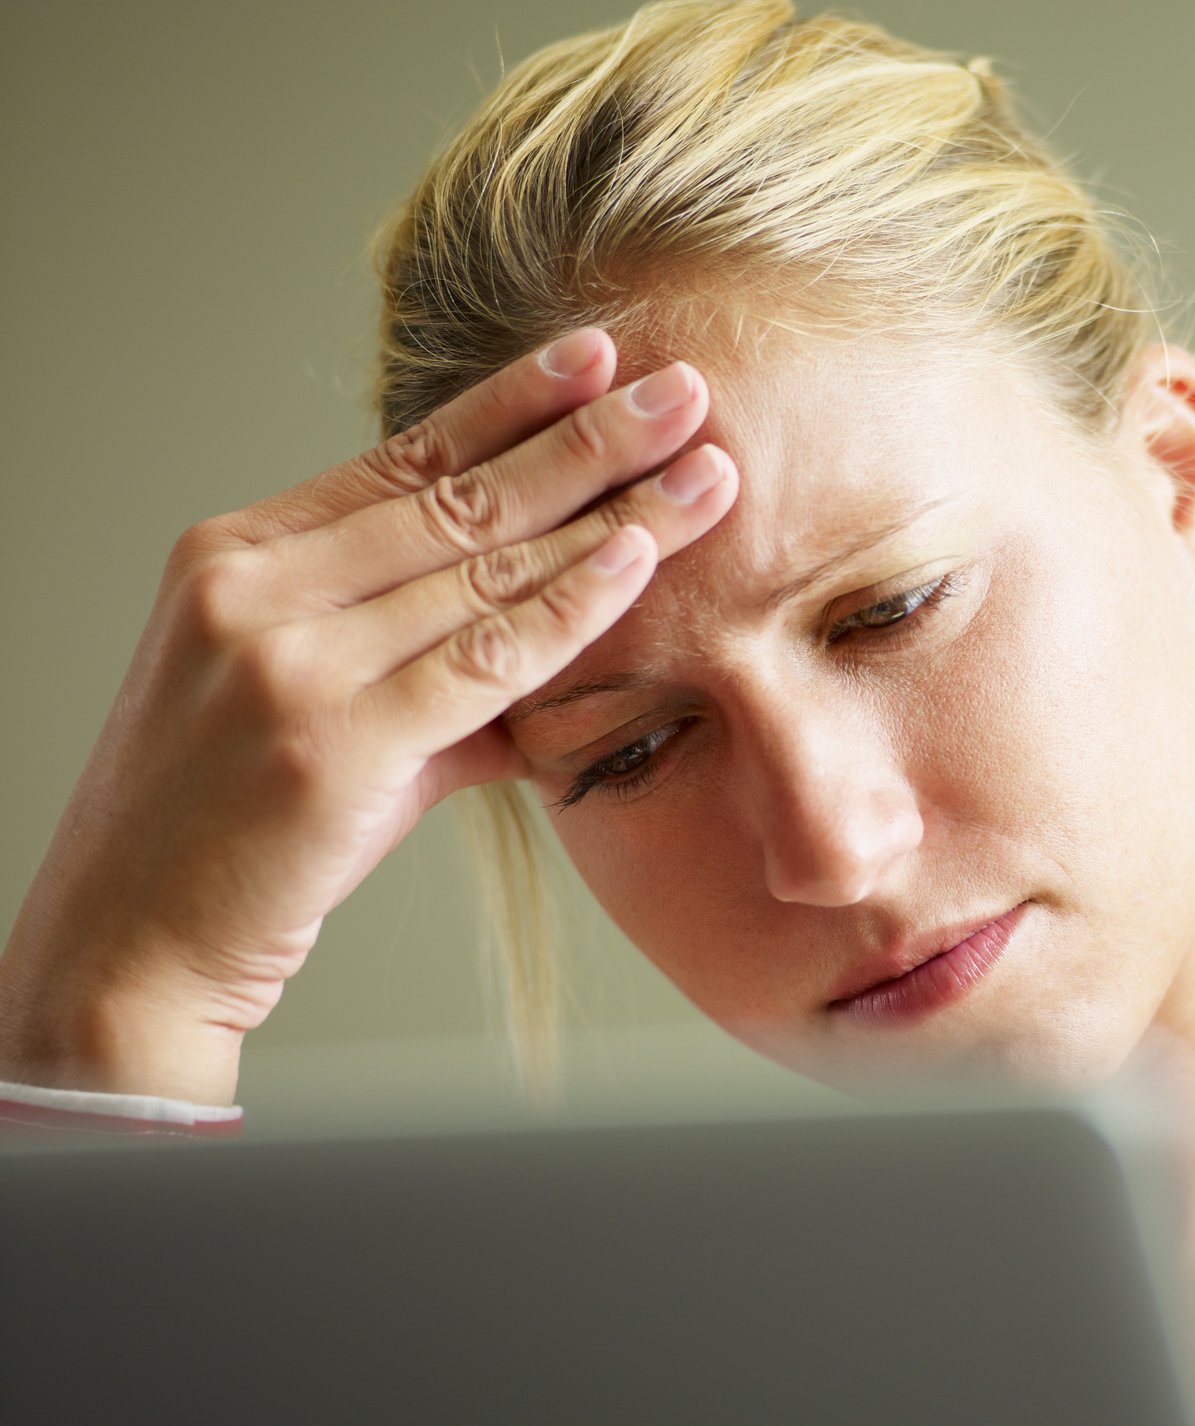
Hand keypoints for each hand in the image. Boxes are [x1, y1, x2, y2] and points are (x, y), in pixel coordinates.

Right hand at [0, 329, 736, 1103]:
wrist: (131, 941)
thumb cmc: (229, 827)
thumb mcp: (308, 702)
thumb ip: (424, 660)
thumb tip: (554, 638)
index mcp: (239, 554)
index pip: (403, 458)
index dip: (513, 403)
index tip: (599, 357)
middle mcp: (257, 587)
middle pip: (460, 497)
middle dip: (589, 440)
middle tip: (687, 391)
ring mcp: (291, 660)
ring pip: (486, 570)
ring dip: (613, 515)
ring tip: (705, 472)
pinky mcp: (334, 741)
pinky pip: (486, 659)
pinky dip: (573, 608)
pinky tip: (640, 560)